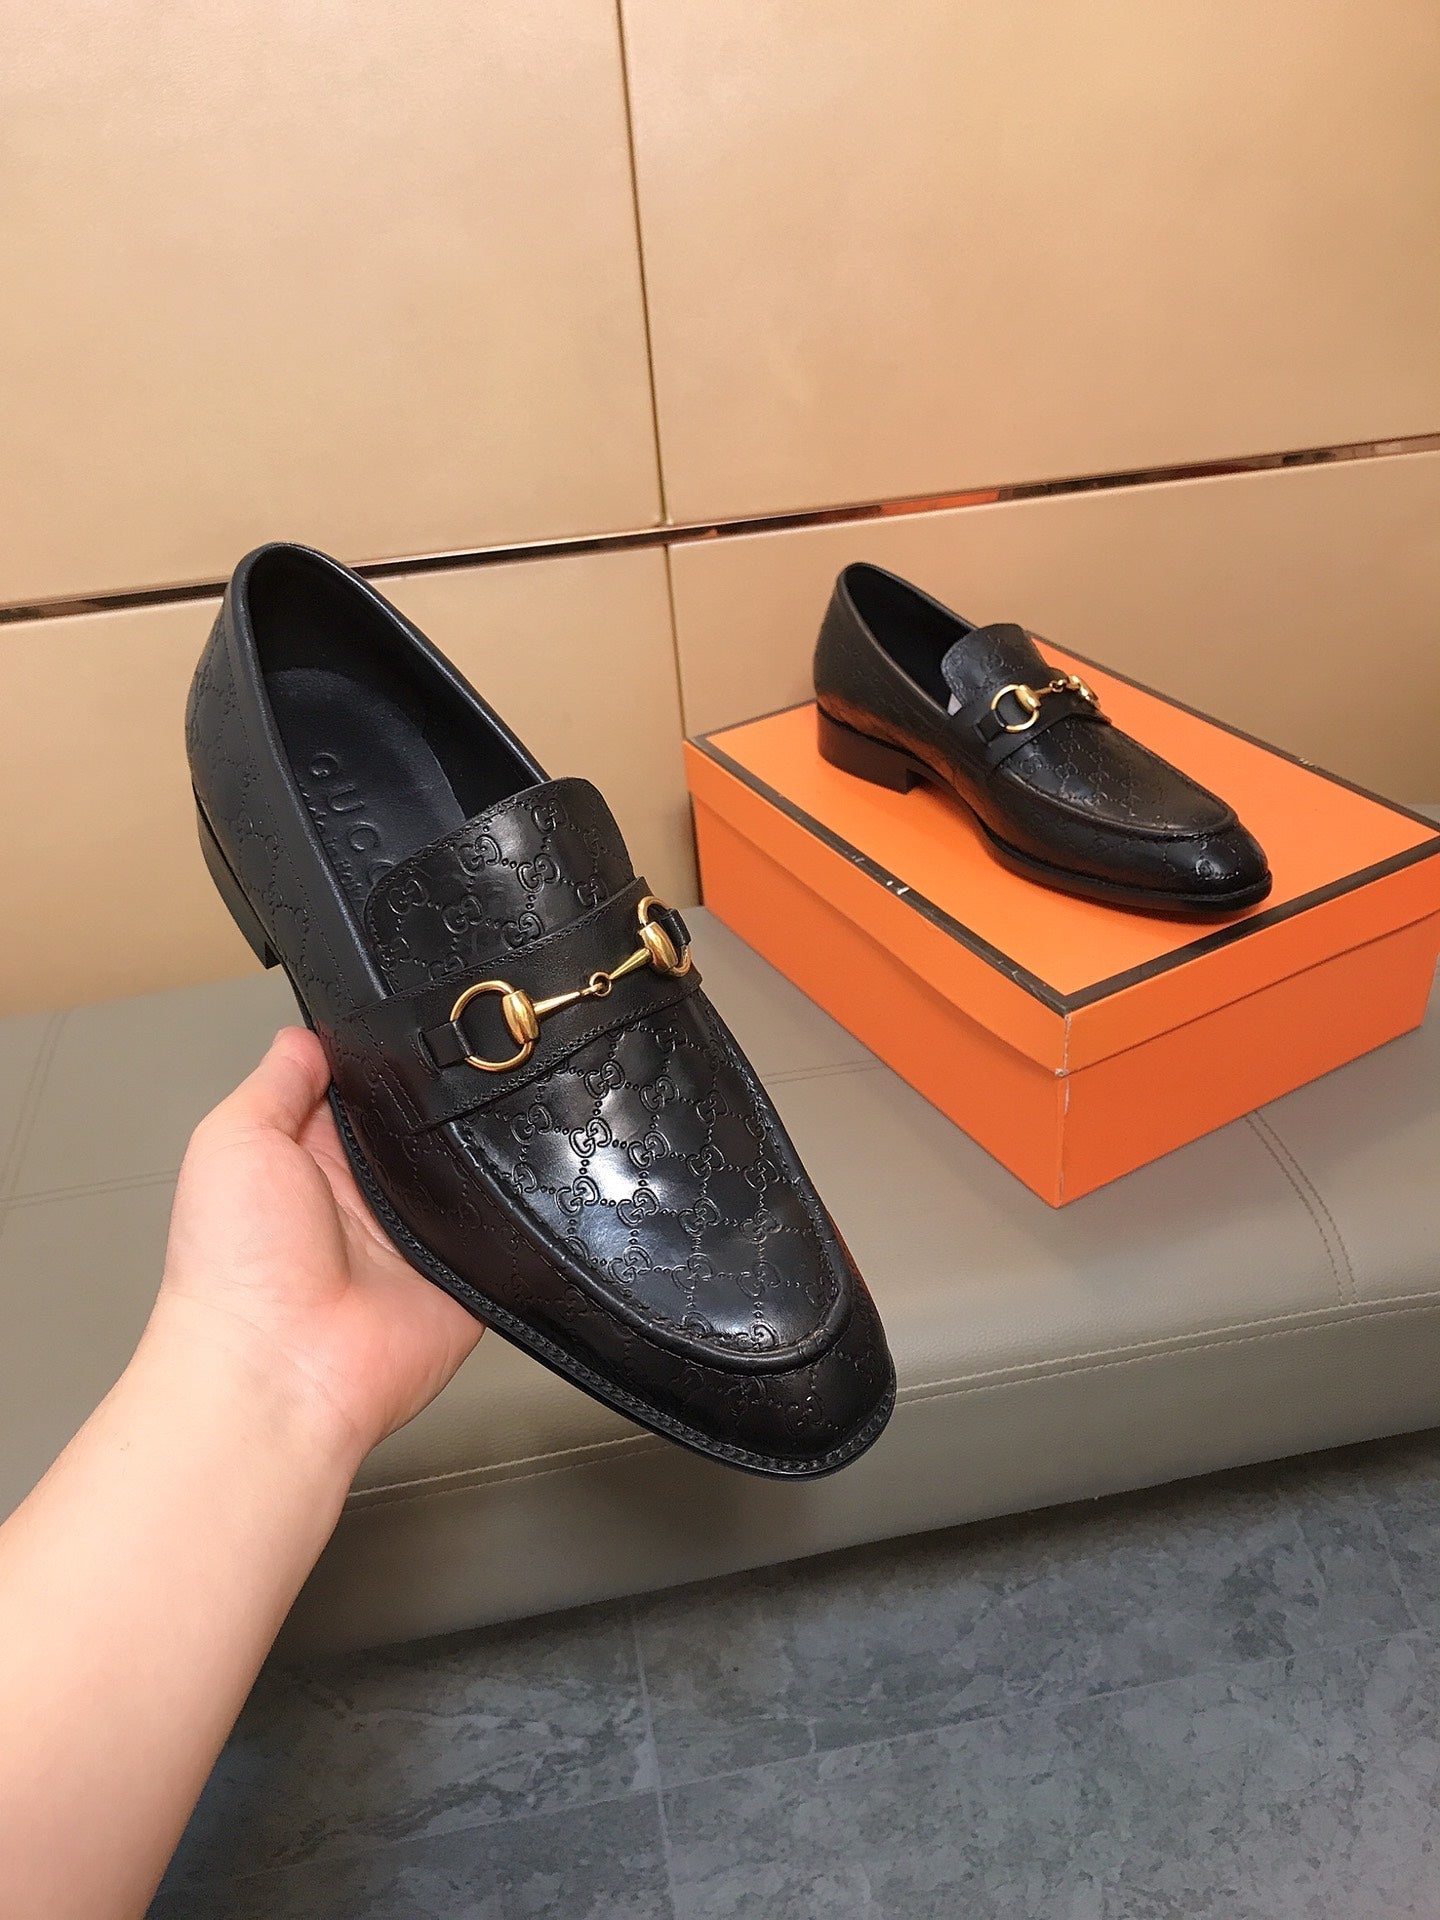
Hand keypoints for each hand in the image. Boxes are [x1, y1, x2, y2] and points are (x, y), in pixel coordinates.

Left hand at [151, 1026, 482, 1468]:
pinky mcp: (466, 1275)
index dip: (385, 1057)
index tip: (416, 1018)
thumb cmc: (235, 1270)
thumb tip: (311, 1032)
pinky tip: (506, 1186)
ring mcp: (418, 1235)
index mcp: (311, 1158)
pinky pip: (508, 1229)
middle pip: (426, 1121)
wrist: (280, 1369)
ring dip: (473, 1152)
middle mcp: (367, 1195)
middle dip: (441, 1098)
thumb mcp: (233, 1140)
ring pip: (472, 1166)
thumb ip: (278, 1080)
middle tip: (456, 1070)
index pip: (363, 1087)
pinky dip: (513, 1210)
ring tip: (472, 1131)